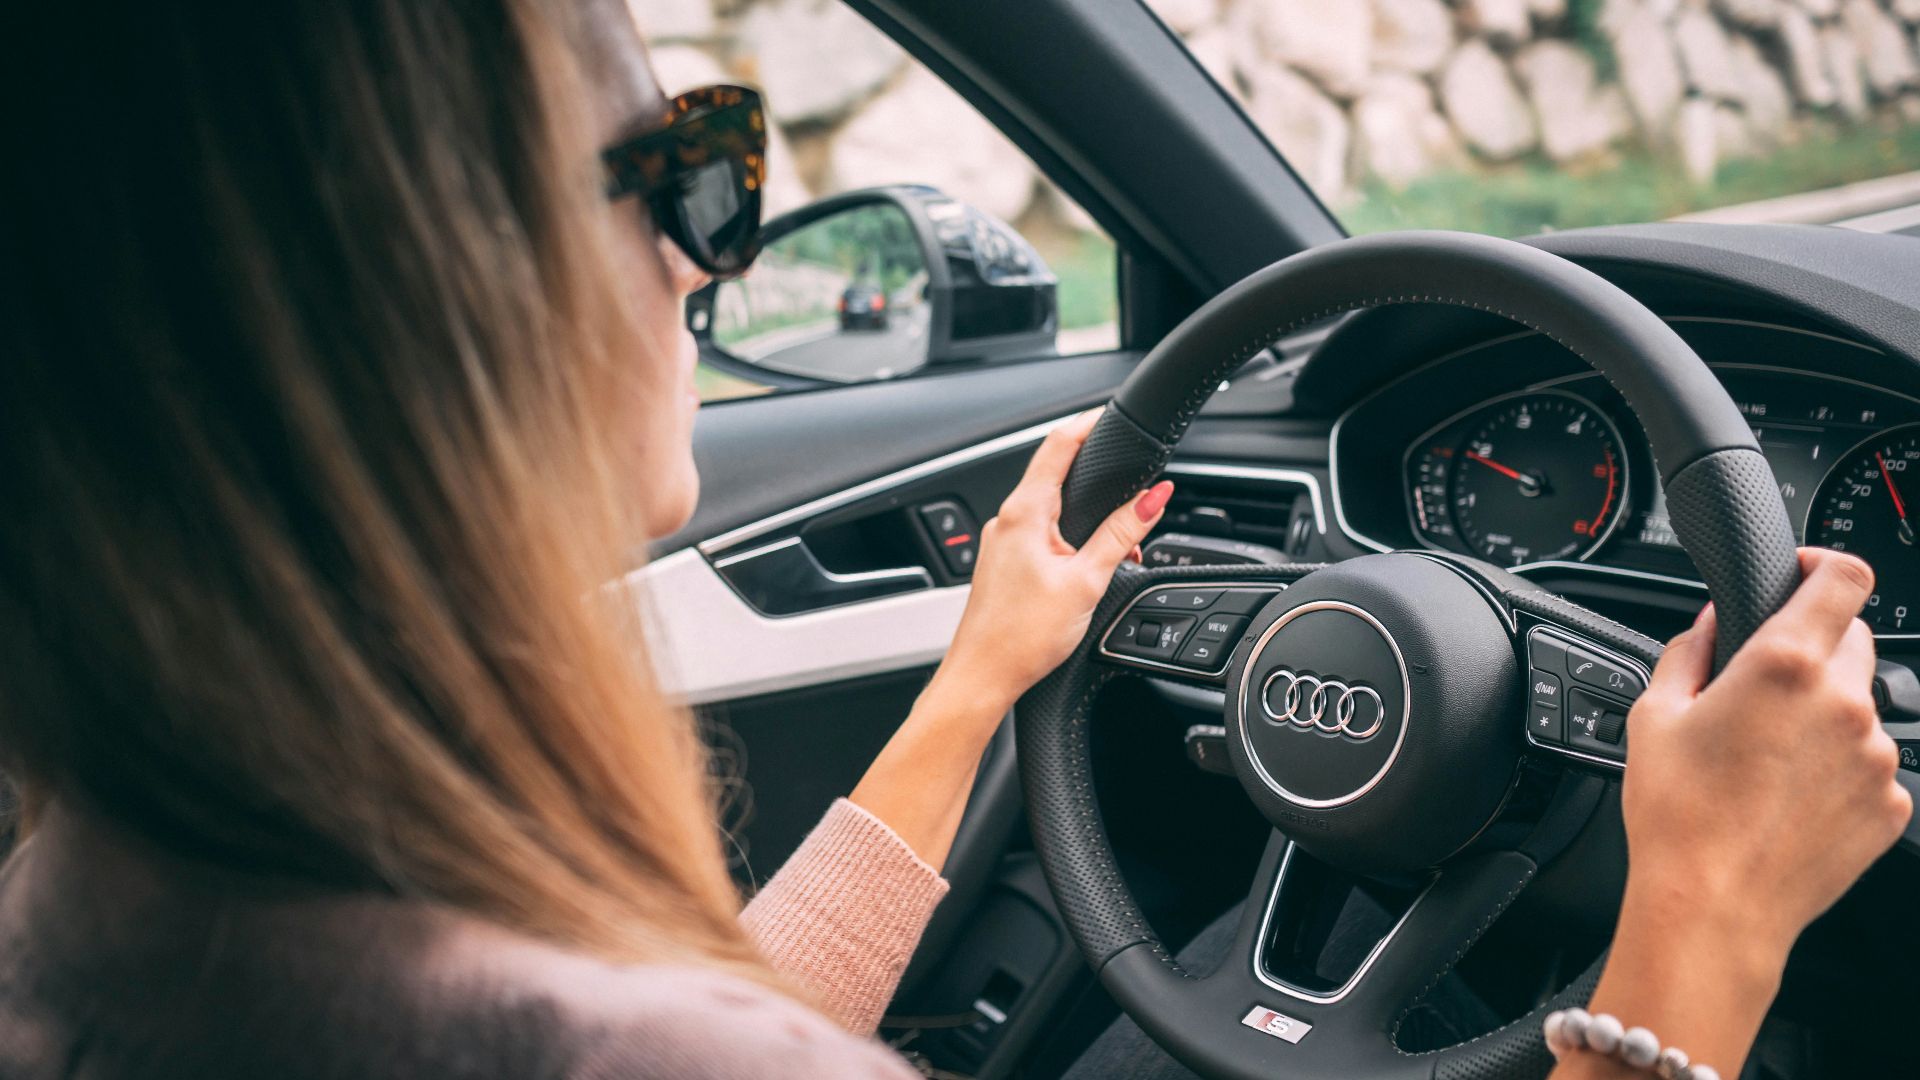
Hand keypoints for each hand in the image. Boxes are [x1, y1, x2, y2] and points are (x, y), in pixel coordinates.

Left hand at [936, 409, 1171, 714]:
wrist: (982, 678)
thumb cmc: (1021, 637)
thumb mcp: (1086, 580)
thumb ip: (1122, 534)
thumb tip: (1154, 496)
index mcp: (1024, 512)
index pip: (1058, 444)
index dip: (1088, 423)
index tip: (1111, 414)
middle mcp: (1006, 520)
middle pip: (1054, 474)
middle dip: (1096, 477)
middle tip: (1130, 481)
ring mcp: (1001, 542)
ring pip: (1049, 509)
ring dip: (1085, 516)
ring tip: (1118, 545)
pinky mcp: (1003, 564)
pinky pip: (1039, 535)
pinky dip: (1068, 539)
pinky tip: (1087, 566)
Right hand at [1621, 548, 1909, 964]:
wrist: (1714, 907)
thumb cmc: (1678, 816)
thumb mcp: (1654, 715)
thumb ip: (1690, 650)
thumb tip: (1714, 623)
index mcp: (1785, 665)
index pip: (1845, 577)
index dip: (1825, 564)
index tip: (1803, 574)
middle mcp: (1844, 703)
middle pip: (1853, 638)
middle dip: (1813, 645)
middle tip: (1763, 684)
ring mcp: (1875, 757)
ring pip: (1860, 705)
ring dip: (1824, 711)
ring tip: (1768, 757)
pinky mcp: (1890, 804)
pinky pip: (1869, 763)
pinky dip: (1838, 766)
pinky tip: (1788, 795)